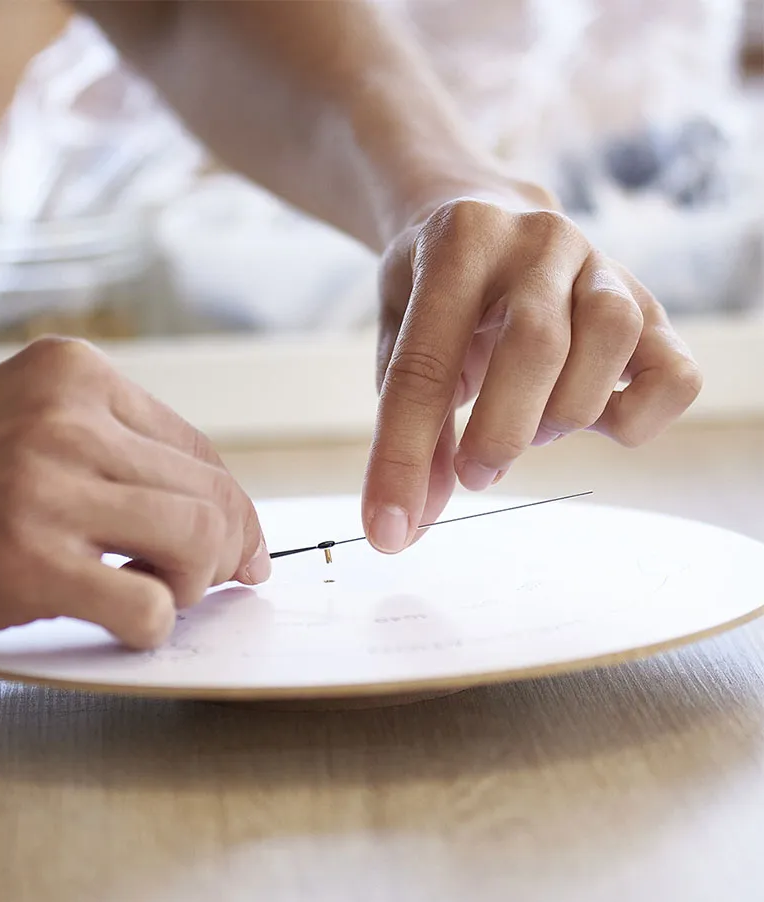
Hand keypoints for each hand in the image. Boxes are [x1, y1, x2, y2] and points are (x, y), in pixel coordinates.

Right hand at [0, 337, 269, 647]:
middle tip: (218, 583)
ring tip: (158, 595)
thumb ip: (113, 452)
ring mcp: (48, 487)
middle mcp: (68, 419)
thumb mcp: (27, 423)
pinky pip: (148, 605)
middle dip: (228, 551)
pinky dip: (153, 626)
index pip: (198, 450)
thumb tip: (209, 513)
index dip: (232, 508)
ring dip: (195, 585)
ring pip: (197, 542)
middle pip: (210, 494)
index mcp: (75, 375)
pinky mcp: (29, 561)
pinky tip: (124, 623)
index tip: (241, 547)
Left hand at [362, 194, 702, 552]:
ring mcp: (602, 266)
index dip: (402, 458)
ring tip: (530, 425)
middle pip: (533, 345)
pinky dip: (637, 418)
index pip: (423, 364)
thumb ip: (405, 421)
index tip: (388, 530)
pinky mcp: (651, 304)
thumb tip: (414, 520)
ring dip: (563, 412)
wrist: (486, 211)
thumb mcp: (398, 335)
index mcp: (458, 242)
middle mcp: (537, 240)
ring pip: (610, 342)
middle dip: (498, 433)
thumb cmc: (434, 289)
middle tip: (475, 474)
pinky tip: (592, 419)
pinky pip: (674, 374)